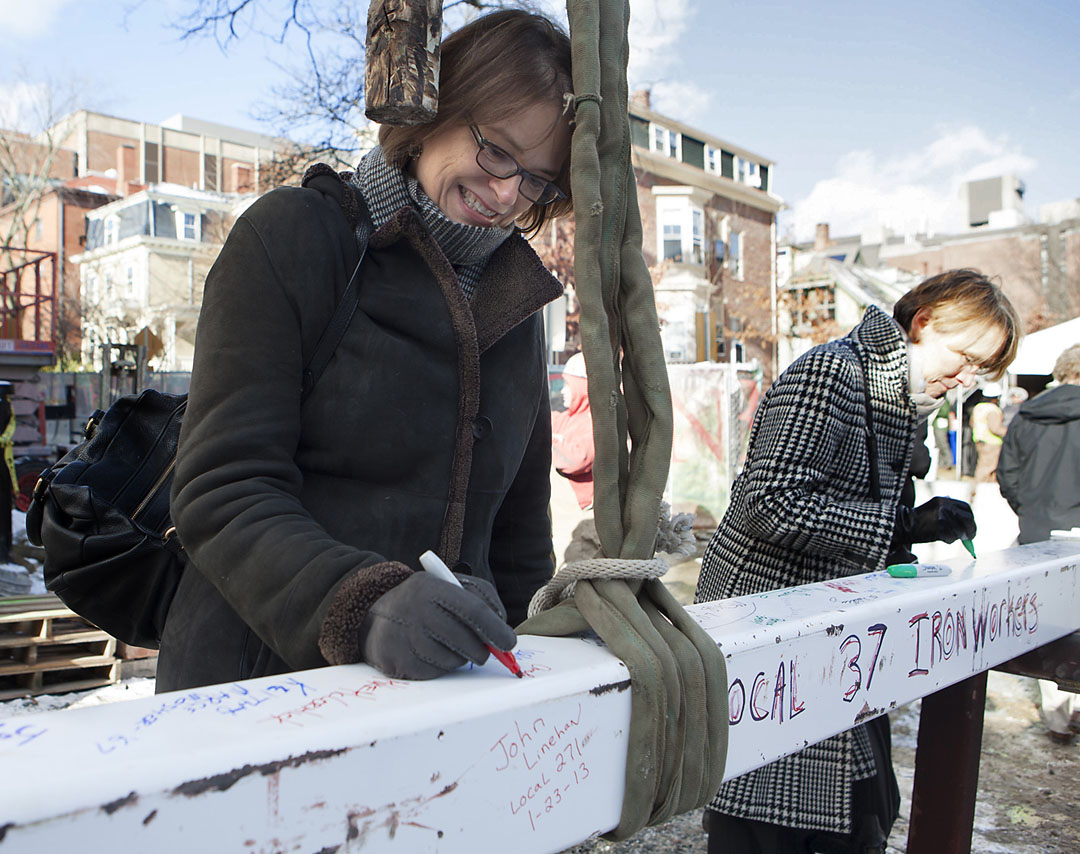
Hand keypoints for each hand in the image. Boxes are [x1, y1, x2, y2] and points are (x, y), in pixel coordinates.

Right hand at [358, 571, 515, 679]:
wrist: (373, 616)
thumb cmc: (423, 601)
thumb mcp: (447, 586)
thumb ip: (480, 599)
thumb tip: (502, 628)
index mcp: (431, 587)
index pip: (473, 610)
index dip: (495, 629)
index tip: (510, 644)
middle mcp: (415, 611)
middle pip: (466, 641)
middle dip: (483, 650)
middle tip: (486, 651)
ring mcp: (404, 638)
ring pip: (453, 660)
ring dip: (460, 658)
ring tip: (447, 643)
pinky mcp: (398, 662)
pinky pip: (436, 672)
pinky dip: (441, 666)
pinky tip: (430, 652)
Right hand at [896, 497, 975, 544]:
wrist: (903, 525)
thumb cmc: (919, 519)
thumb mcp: (934, 508)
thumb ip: (950, 511)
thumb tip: (967, 523)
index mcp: (944, 500)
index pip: (966, 508)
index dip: (970, 518)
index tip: (970, 525)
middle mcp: (945, 507)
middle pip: (968, 519)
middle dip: (971, 529)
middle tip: (970, 537)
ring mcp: (942, 518)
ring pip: (960, 530)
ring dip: (958, 536)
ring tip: (948, 536)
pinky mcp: (940, 530)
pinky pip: (952, 538)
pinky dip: (950, 540)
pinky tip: (942, 538)